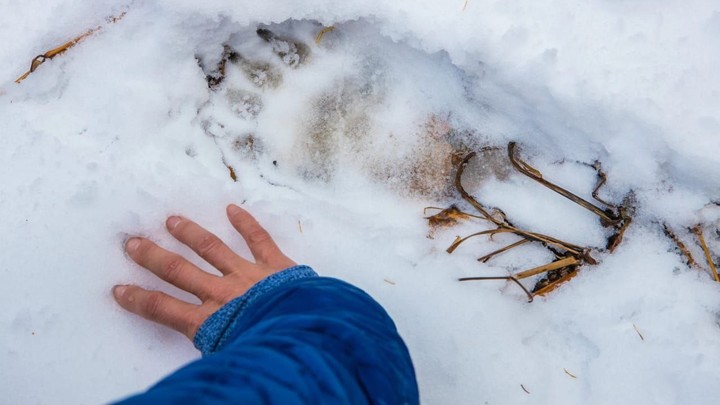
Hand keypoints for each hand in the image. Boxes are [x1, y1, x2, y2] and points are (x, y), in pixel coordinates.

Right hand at [113, 204, 295, 339]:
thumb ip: (210, 346)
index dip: (137, 299)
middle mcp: (223, 294)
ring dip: (190, 233)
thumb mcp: (227, 359)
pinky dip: (246, 223)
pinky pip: (259, 240)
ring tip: (172, 220)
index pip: (163, 309)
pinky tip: (233, 209)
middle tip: (133, 243)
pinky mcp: (277, 266)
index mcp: (208, 322)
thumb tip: (196, 349)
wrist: (305, 338)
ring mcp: (249, 275)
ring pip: (213, 249)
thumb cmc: (267, 355)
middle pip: (179, 271)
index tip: (118, 288)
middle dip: (153, 257)